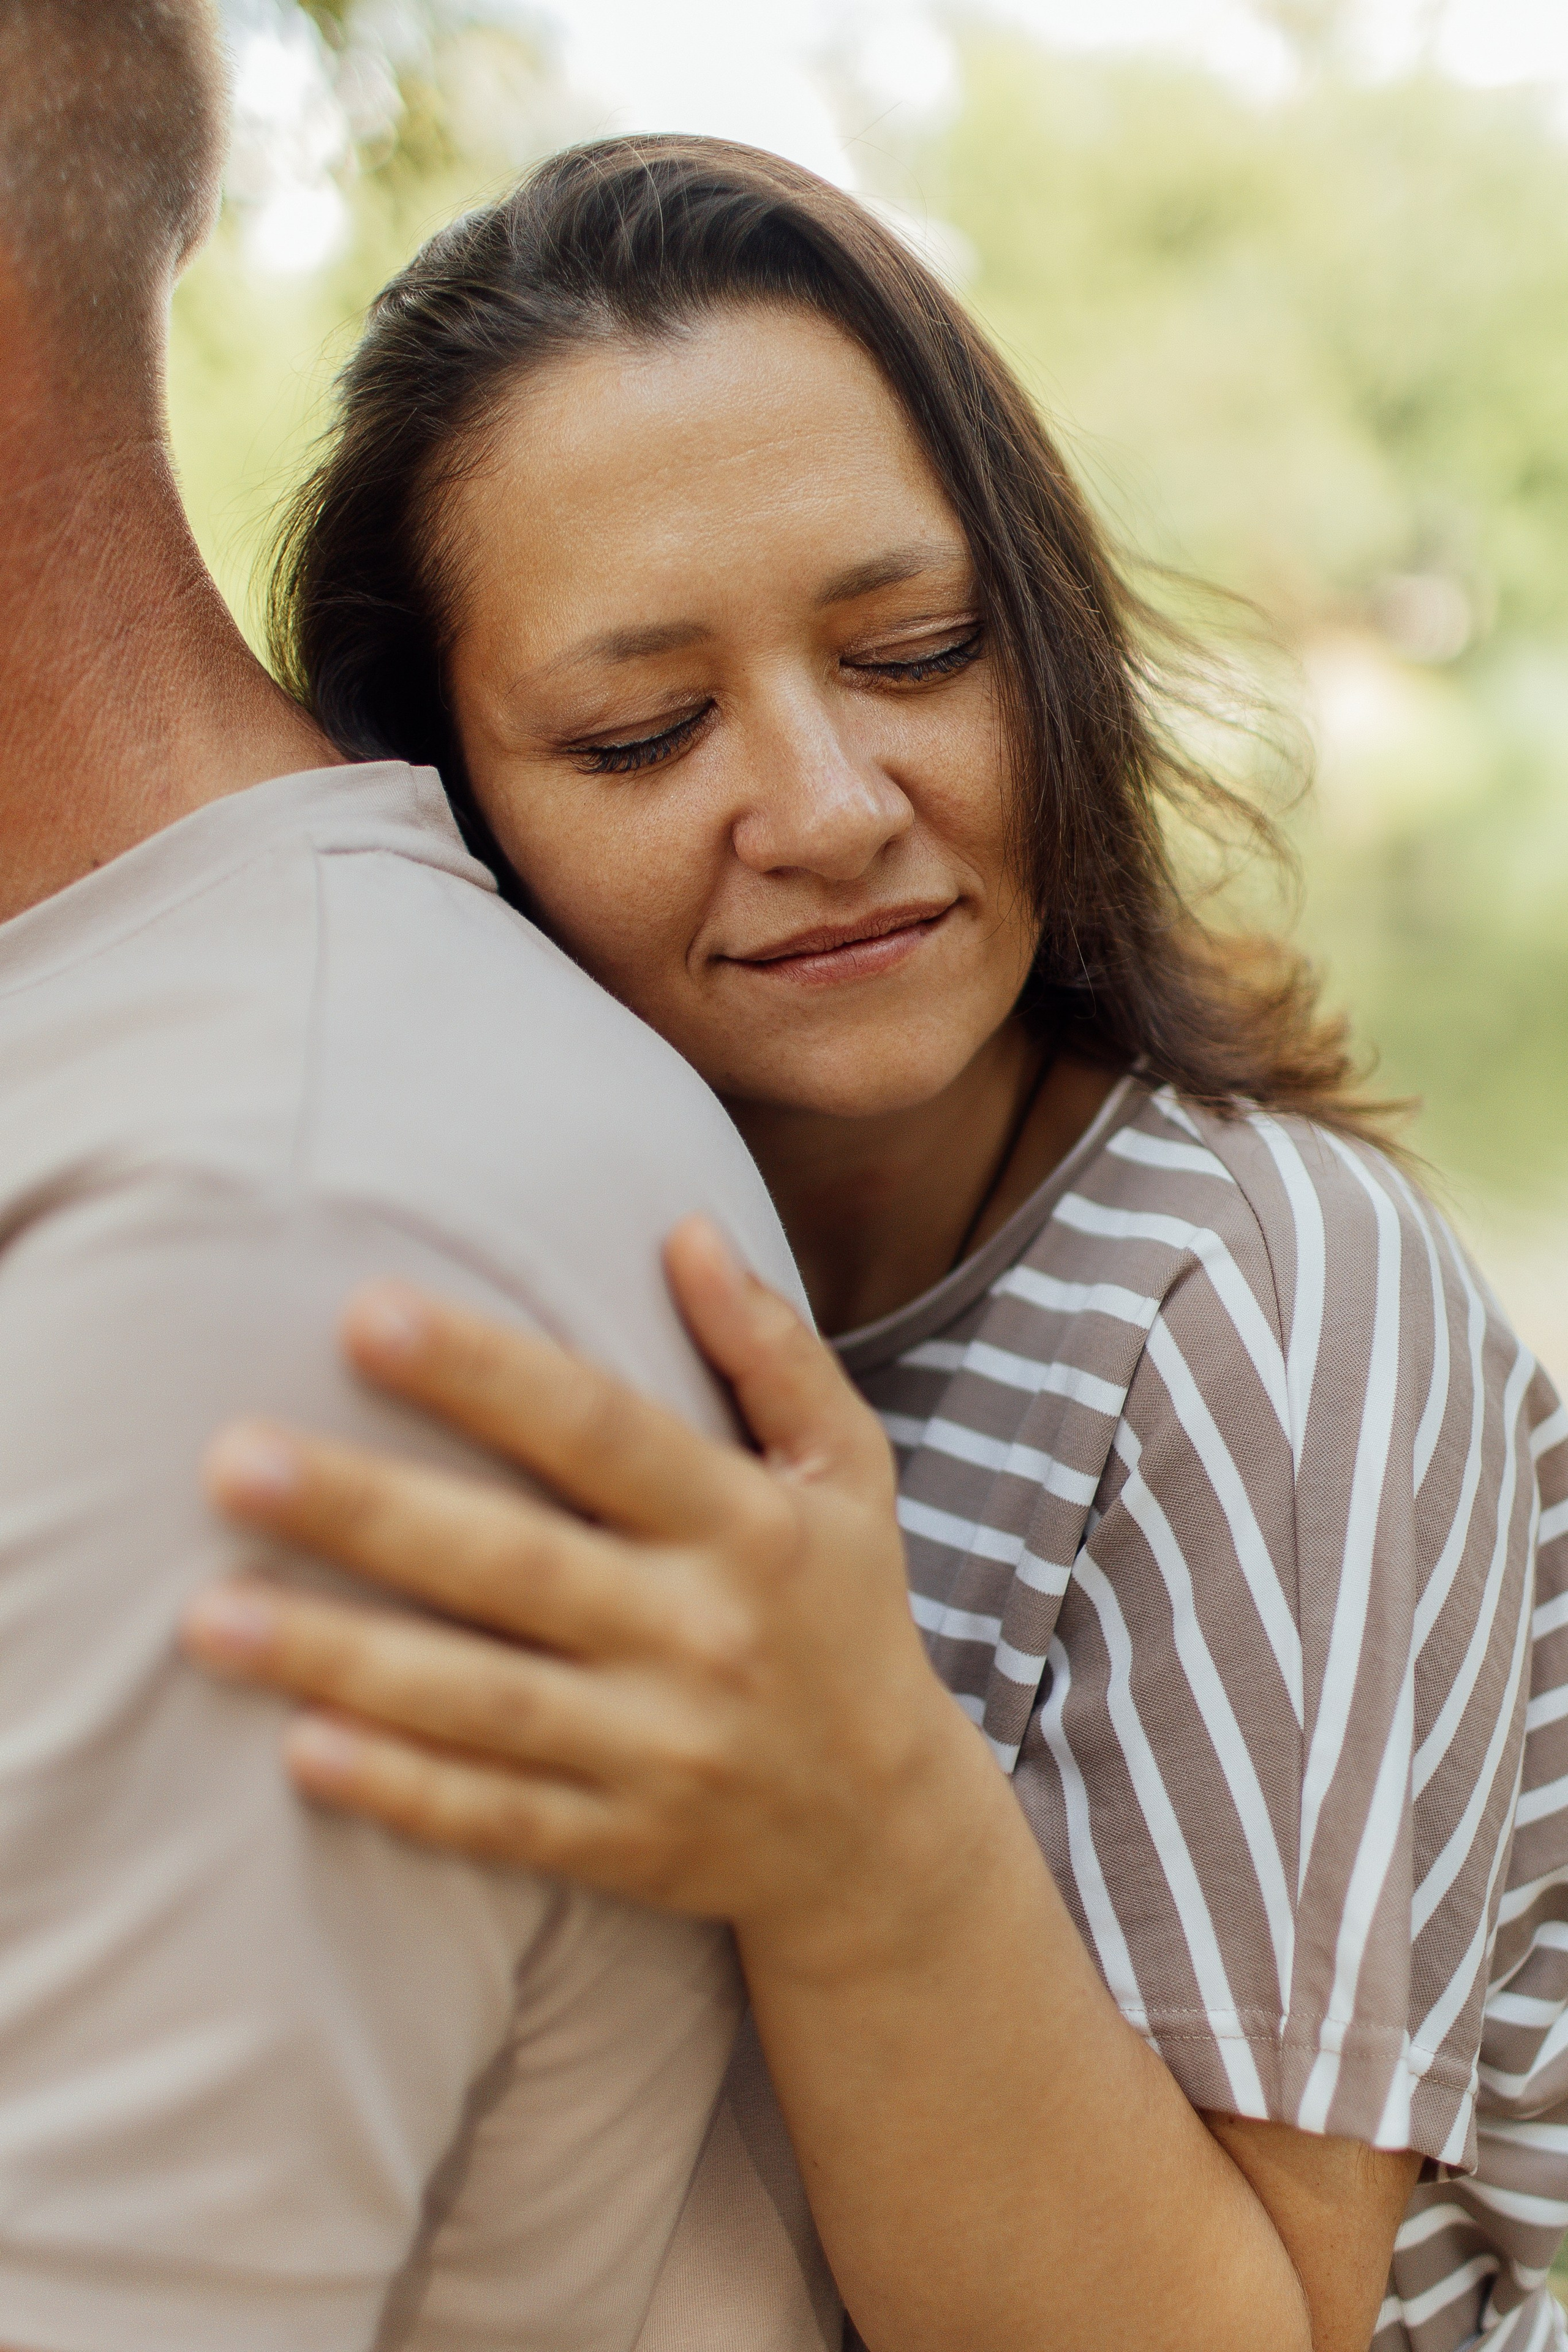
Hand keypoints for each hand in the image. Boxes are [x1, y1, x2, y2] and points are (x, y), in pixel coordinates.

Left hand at [184, 1217, 975, 1965]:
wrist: (886, 1831)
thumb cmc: (842, 1611)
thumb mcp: (849, 1472)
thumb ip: (772, 1349)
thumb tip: (686, 1227)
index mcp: (748, 1523)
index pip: (600, 1432)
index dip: (483, 1374)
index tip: (364, 1314)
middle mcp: (702, 1632)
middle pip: (514, 1563)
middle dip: (368, 1510)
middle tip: (228, 1460)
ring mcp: (662, 1750)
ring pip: (483, 1700)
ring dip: (342, 1657)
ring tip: (208, 1612)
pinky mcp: (625, 1845)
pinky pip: (500, 1820)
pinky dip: (403, 1790)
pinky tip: (299, 1750)